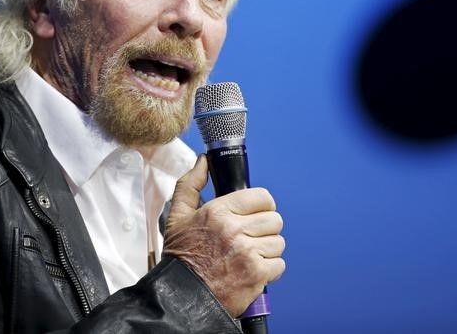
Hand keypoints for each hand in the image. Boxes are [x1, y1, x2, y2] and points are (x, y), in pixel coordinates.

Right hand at [163, 155, 285, 317]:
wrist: (181, 295)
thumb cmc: (180, 256)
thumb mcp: (177, 215)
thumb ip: (190, 185)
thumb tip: (203, 162)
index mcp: (219, 211)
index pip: (262, 197)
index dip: (261, 205)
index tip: (254, 214)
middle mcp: (235, 229)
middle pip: (274, 219)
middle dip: (265, 228)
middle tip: (250, 236)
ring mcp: (248, 253)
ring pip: (278, 242)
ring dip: (267, 249)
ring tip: (250, 254)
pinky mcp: (256, 275)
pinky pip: (279, 264)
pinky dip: (270, 269)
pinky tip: (252, 269)